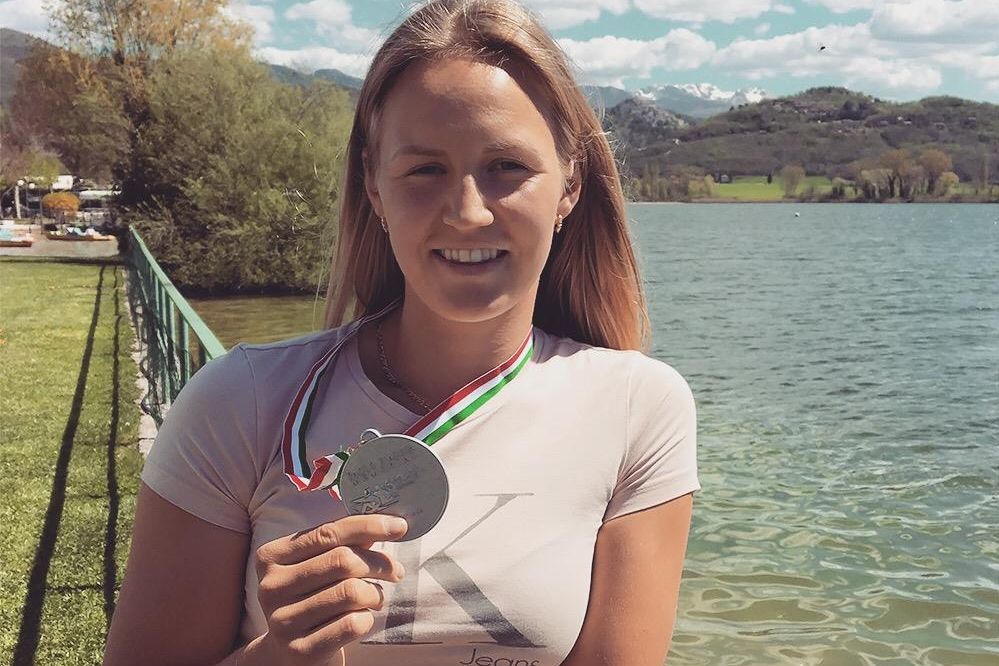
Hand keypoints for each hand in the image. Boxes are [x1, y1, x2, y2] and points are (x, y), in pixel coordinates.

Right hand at [246, 514, 407, 664]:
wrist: (287, 653)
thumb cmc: (310, 598)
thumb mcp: (317, 566)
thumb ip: (343, 543)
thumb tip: (387, 523)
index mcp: (271, 557)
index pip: (327, 533)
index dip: (368, 526)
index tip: (399, 526)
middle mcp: (271, 587)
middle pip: (343, 561)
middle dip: (379, 563)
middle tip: (395, 570)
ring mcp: (283, 620)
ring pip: (351, 592)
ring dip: (375, 593)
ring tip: (376, 597)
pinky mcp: (301, 649)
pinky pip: (352, 624)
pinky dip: (367, 618)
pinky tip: (363, 618)